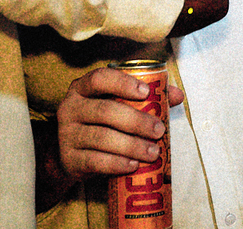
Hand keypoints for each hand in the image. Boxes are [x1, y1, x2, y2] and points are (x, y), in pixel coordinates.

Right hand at [55, 66, 184, 180]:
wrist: (71, 155)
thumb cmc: (100, 123)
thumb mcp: (116, 105)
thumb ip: (145, 98)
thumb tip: (176, 95)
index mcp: (82, 88)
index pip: (99, 78)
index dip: (123, 83)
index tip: (146, 92)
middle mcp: (70, 108)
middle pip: (105, 111)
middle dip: (136, 121)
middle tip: (159, 130)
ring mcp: (67, 134)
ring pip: (101, 138)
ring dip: (131, 145)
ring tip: (153, 152)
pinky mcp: (69, 159)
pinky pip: (94, 161)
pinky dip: (116, 164)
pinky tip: (133, 165)